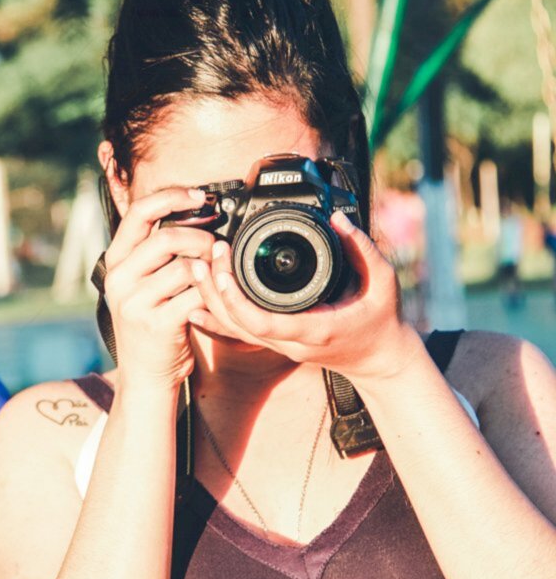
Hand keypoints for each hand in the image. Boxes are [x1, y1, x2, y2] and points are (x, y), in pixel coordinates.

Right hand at [103, 188, 213, 389]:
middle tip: (217, 245)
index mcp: (115, 261)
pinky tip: (214, 297)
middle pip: (167, 238)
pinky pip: (194, 295)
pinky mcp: (156, 324)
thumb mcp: (141, 283)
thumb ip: (156, 252)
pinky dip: (211, 294)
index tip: (200, 195)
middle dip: (201, 237)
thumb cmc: (151, 323)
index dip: (172, 197)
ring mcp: (134, 302)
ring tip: (218, 273)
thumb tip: (194, 212)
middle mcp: (119, 279)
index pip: (139, 213)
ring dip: (210, 267)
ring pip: (184, 267)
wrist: (145, 375)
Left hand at [189, 212, 418, 381]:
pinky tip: (195, 305)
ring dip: (211, 299)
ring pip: (233, 328)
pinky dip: (216, 318)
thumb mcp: (382, 282)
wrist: (379, 360)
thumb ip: (362, 249)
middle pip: (237, 323)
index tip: (224, 269)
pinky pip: (239, 332)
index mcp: (313, 330)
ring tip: (197, 266)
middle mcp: (290, 342)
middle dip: (215, 290)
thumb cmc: (381, 322)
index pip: (262, 322)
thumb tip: (339, 219)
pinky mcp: (276, 342)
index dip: (235, 299)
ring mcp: (280, 345)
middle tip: (208, 253)